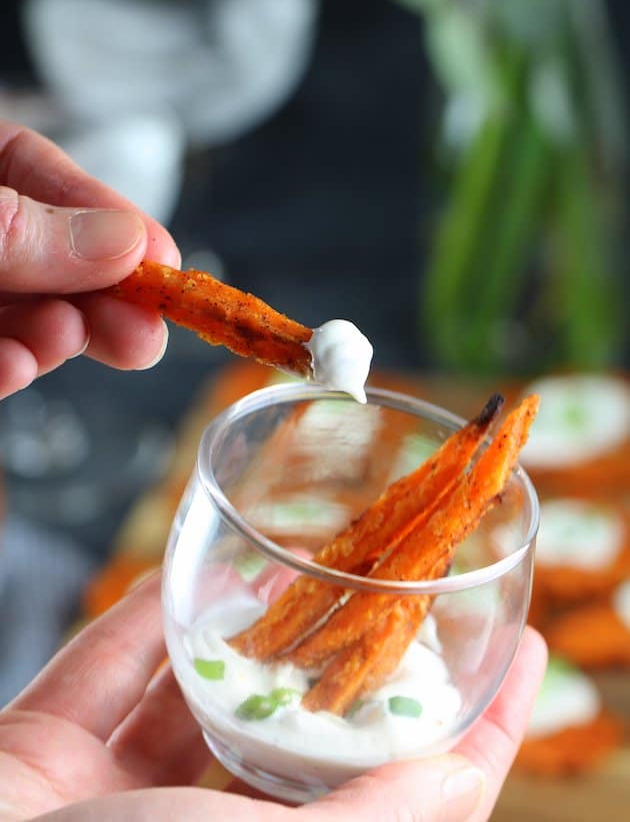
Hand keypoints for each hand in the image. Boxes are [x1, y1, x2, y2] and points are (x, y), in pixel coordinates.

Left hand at [0, 121, 180, 398]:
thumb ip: (23, 227)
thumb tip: (126, 242)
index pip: (36, 170)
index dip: (106, 214)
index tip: (161, 257)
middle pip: (43, 255)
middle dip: (98, 296)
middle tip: (144, 333)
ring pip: (19, 313)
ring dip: (53, 335)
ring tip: (71, 340)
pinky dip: (6, 368)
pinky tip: (17, 368)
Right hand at [0, 573, 545, 821]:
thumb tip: (469, 774)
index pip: (410, 800)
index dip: (481, 733)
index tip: (530, 653)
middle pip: (311, 737)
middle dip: (358, 662)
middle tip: (409, 590)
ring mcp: (126, 800)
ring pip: (213, 695)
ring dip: (255, 630)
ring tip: (307, 563)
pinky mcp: (62, 754)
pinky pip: (117, 669)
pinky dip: (154, 618)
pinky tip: (195, 567)